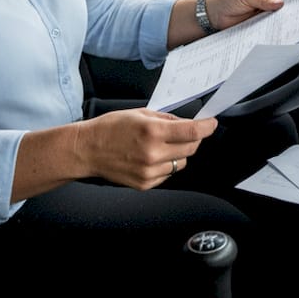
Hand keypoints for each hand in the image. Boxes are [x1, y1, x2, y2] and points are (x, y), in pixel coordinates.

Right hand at [74, 108, 216, 189]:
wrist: (87, 150)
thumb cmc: (110, 128)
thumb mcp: (140, 114)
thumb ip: (166, 119)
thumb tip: (186, 123)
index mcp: (152, 132)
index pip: (192, 132)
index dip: (207, 127)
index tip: (211, 123)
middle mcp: (153, 154)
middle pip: (191, 148)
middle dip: (193, 139)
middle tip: (184, 132)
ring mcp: (149, 171)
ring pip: (181, 163)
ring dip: (178, 153)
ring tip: (160, 145)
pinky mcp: (145, 184)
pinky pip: (168, 174)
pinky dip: (166, 165)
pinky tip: (151, 157)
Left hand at [206, 0, 286, 30]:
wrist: (214, 14)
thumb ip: (263, 1)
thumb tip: (279, 4)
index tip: (297, 4)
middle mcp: (265, 1)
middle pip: (281, 6)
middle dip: (287, 11)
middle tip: (293, 16)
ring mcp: (262, 13)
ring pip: (275, 17)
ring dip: (279, 21)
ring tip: (285, 25)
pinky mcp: (257, 24)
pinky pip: (267, 26)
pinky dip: (271, 28)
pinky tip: (274, 30)